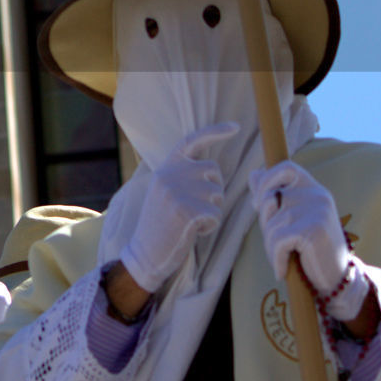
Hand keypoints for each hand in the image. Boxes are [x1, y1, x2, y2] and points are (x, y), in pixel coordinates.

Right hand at [119, 122, 237, 292]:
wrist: (145, 254)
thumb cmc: (161, 226)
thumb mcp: (164, 193)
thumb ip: (182, 177)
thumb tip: (211, 171)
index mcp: (164, 169)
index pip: (191, 141)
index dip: (214, 132)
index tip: (235, 126)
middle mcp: (169, 175)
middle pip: (213, 172)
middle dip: (214, 191)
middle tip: (197, 209)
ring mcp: (177, 192)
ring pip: (217, 195)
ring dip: (212, 212)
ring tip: (191, 222)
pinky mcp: (186, 211)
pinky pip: (216, 214)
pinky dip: (210, 226)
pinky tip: (194, 232)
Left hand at [250, 160, 368, 321]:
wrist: (336, 280)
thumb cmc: (310, 248)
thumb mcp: (291, 218)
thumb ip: (273, 196)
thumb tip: (253, 174)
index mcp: (313, 188)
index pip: (285, 167)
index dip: (266, 180)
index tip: (259, 203)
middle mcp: (317, 195)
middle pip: (270, 199)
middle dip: (265, 223)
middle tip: (276, 242)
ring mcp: (317, 211)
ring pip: (271, 225)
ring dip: (271, 247)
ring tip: (284, 258)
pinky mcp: (314, 231)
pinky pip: (278, 241)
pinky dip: (276, 259)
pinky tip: (281, 271)